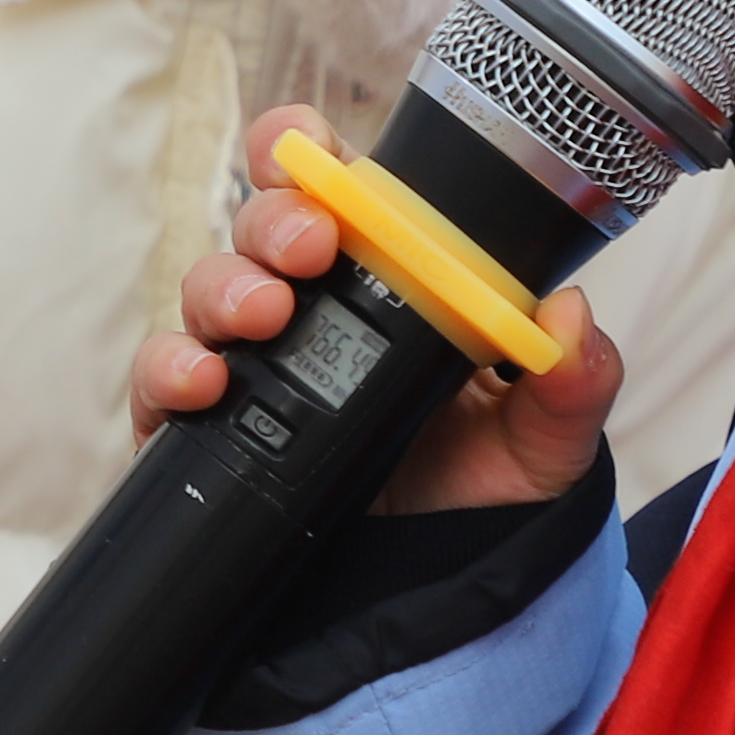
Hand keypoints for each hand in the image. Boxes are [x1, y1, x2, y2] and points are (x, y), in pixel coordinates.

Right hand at [127, 106, 618, 519]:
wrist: (427, 586)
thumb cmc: (475, 492)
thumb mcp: (543, 444)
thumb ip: (571, 385)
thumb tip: (569, 318)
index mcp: (385, 281)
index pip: (333, 187)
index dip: (307, 148)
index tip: (314, 148)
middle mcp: (307, 309)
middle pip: (262, 223)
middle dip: (277, 217)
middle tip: (311, 247)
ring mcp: (250, 364)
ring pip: (209, 287)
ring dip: (229, 286)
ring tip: (263, 315)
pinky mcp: (201, 426)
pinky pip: (163, 377)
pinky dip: (170, 367)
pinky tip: (203, 382)